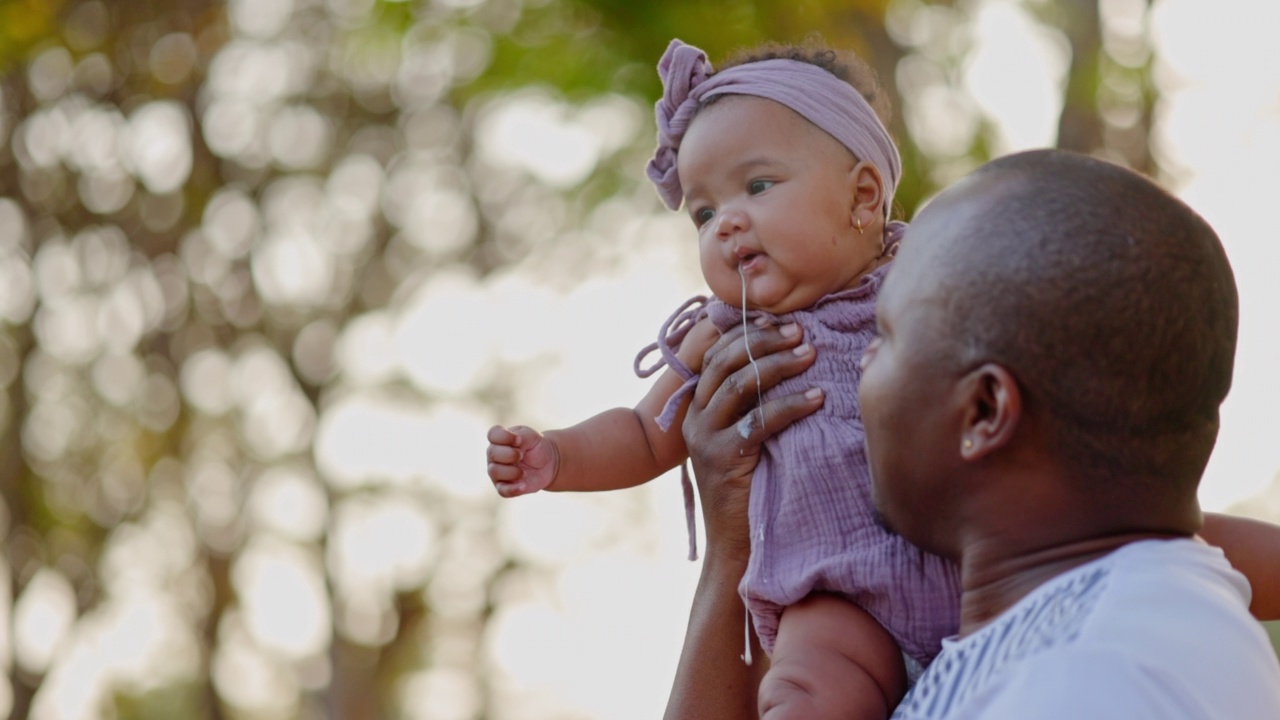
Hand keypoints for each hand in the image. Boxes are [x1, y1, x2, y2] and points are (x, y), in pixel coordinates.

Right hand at [486, 425, 558, 496]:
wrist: (548, 463)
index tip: (519, 440)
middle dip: (509, 454)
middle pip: (492, 453)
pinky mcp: (504, 487)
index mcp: (499, 440)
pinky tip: (524, 486)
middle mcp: (494, 455)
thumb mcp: (532, 436)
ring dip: (511, 471)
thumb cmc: (536, 446)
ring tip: (524, 472)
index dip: (504, 436)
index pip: (493, 435)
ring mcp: (497, 472)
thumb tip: (515, 445)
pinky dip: (513, 489)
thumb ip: (522, 436)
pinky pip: (503, 490)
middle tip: (522, 455)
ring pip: (494, 471)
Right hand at [683, 321, 823, 561]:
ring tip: (812, 355)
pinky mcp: (721, 460)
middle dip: (763, 340)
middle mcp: (694, 418)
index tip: (780, 319)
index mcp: (697, 408)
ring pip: (739, 383)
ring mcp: (704, 438)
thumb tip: (791, 361)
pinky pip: (758, 421)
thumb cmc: (753, 491)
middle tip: (800, 331)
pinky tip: (818, 399)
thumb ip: (754, 405)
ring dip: (778, 364)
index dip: (745, 332)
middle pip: (724, 361)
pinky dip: (790, 405)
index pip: (714, 354)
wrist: (736, 547)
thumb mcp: (748, 439)